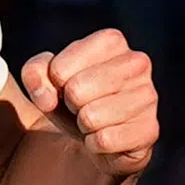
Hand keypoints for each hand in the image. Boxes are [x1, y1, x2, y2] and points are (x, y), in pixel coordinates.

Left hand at [21, 28, 158, 176]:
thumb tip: (47, 97)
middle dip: (69, 104)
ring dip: (83, 125)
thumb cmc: (67, 99)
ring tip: (93, 119)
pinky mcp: (151, 129)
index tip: (65, 85)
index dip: (53, 84)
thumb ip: (33, 73)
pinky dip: (94, 144)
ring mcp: (148, 96)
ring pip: (91, 117)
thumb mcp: (42, 79)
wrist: (91, 136)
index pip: (59, 69)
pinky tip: (105, 136)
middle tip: (80, 105)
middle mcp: (136, 62)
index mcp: (110, 40)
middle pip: (76, 91)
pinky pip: (105, 140)